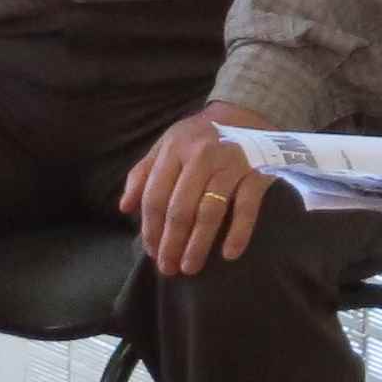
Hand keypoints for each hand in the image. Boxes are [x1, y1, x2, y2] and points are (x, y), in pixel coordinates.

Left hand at [119, 103, 279, 275]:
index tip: (152, 252)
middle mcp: (201, 155)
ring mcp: (230, 163)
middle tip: (169, 268)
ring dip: (198, 244)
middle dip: (171, 243)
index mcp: (174, 149)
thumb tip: (124, 208)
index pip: (155, 196)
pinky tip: (229, 254)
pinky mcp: (257, 172)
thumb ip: (143, 174)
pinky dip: (239, 232)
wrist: (246, 113)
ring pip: (210, 211)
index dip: (150, 229)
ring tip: (190, 267)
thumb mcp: (167, 146)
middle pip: (180, 208)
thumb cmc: (199, 138)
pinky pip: (247, 208)